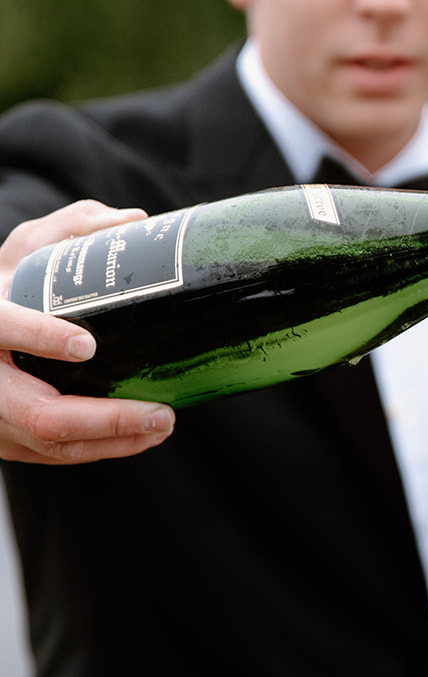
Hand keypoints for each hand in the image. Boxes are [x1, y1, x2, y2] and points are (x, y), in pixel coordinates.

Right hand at [0, 201, 174, 463]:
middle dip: (105, 419)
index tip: (86, 343)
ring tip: (163, 424)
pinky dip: (103, 448)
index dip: (38, 336)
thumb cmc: (6, 285)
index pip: (0, 326)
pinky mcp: (9, 440)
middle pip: (38, 414)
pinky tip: (141, 436)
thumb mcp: (27, 248)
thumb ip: (72, 229)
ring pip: (50, 443)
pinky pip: (57, 455)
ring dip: (114, 440)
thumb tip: (135, 221)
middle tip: (161, 413)